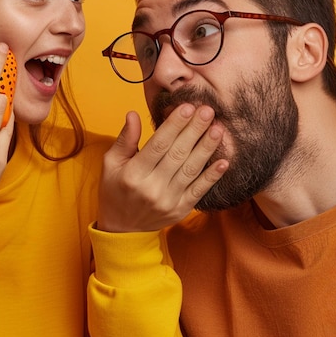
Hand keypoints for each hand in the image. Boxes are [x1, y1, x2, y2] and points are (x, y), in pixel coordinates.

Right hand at [97, 104, 228, 231]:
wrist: (122, 229)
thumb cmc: (115, 190)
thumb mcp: (111, 164)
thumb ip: (125, 139)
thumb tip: (133, 114)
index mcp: (133, 174)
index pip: (158, 144)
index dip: (174, 125)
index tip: (187, 107)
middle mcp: (152, 188)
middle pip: (178, 154)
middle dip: (194, 130)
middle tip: (208, 111)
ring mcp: (169, 200)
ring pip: (191, 169)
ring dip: (207, 148)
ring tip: (218, 129)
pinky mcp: (181, 210)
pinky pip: (200, 191)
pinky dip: (213, 176)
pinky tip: (224, 161)